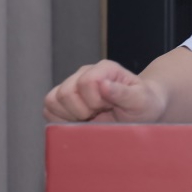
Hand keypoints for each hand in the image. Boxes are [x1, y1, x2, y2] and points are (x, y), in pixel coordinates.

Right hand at [43, 59, 166, 122]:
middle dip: (82, 111)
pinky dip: (61, 121)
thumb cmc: (143, 105)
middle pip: (65, 92)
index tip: (109, 107)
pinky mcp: (63, 101)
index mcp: (104, 69)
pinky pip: (48, 110)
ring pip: (52, 101)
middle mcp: (84, 73)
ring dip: (70, 116)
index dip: (95, 101)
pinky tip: (80, 122)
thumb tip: (102, 84)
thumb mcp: (141, 101)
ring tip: (90, 118)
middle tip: (99, 114)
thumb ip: (124, 93)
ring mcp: (72, 86)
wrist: (141, 112)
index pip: (85, 83)